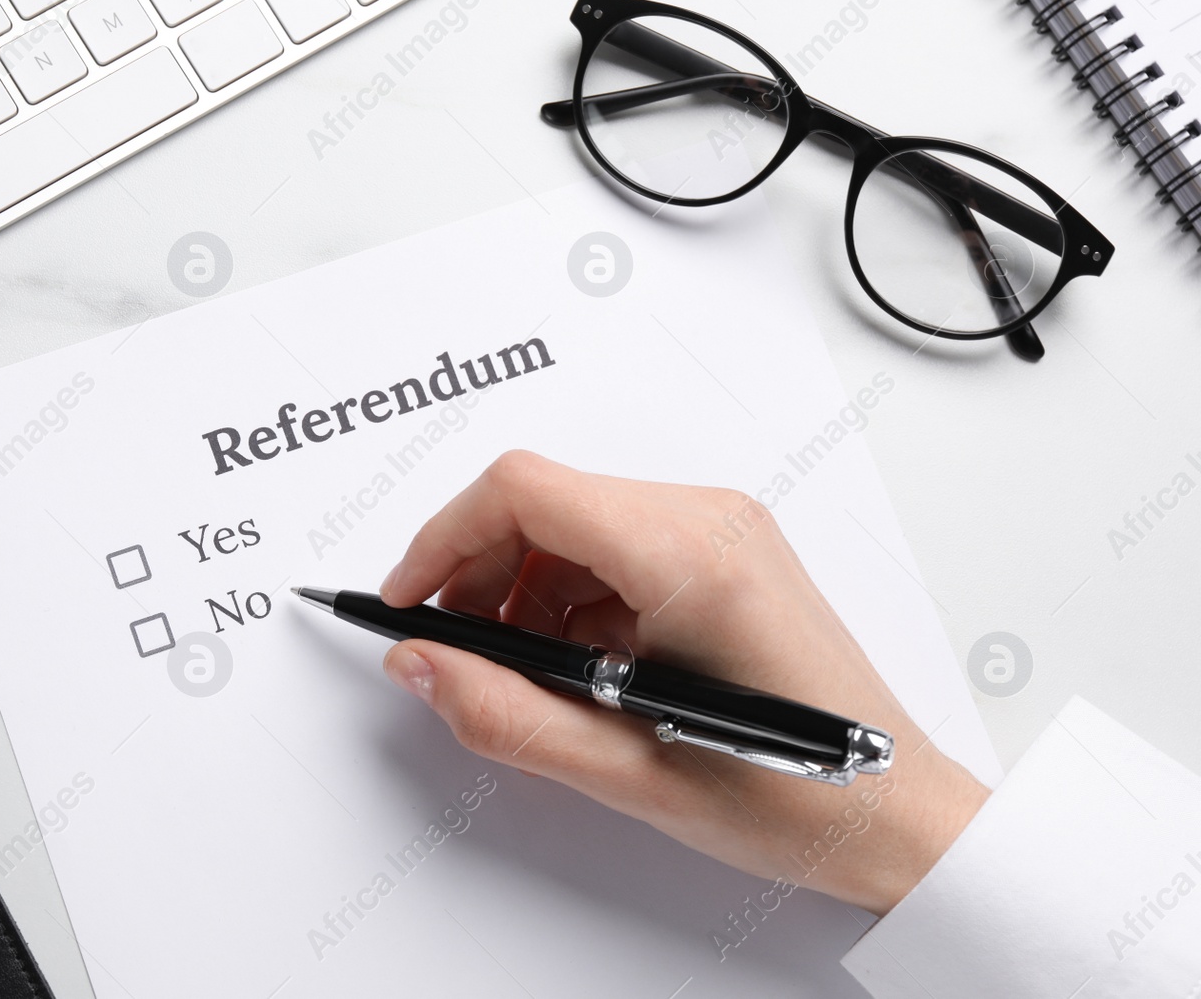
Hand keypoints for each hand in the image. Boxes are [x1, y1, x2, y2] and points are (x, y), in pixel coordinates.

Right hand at [379, 451, 988, 915]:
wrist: (899, 815)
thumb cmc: (804, 798)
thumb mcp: (631, 771)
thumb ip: (508, 716)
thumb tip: (424, 666)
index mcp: (692, 556)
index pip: (524, 491)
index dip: (443, 539)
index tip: (407, 598)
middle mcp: (711, 521)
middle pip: (543, 501)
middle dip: (478, 572)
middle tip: (456, 652)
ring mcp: (723, 532)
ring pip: (573, 525)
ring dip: (523, 592)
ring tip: (528, 677)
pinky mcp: (725, 554)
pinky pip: (613, 549)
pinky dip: (569, 601)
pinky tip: (578, 670)